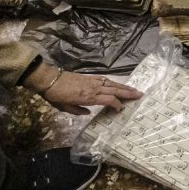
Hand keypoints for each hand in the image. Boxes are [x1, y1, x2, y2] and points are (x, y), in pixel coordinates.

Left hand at [23, 62, 141, 114]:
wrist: (48, 79)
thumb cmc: (55, 96)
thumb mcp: (65, 108)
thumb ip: (78, 111)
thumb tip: (88, 112)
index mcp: (89, 97)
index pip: (109, 100)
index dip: (117, 105)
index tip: (121, 109)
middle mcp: (93, 88)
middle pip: (114, 90)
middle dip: (128, 93)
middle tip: (140, 94)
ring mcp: (92, 81)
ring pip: (112, 83)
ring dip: (124, 86)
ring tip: (133, 89)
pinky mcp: (89, 77)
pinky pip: (105, 79)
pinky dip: (113, 82)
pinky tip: (118, 84)